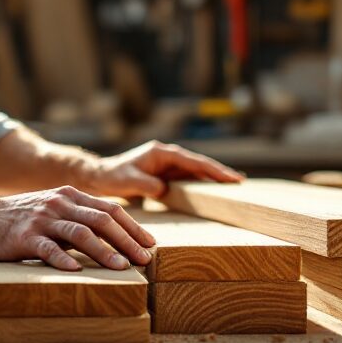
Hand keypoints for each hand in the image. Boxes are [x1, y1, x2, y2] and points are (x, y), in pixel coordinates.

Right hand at [0, 186, 155, 270]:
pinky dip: (64, 260)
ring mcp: (42, 219)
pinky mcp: (24, 237)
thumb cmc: (18, 220)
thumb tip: (110, 238)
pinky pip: (48, 248)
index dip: (133, 227)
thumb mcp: (52, 210)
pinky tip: (78, 272)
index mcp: (70, 196)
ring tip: (122, 268)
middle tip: (145, 260)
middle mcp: (59, 203)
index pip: (110, 209)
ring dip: (105, 251)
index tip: (150, 244)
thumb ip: (77, 218)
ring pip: (81, 233)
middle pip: (102, 220)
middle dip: (128, 240)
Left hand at [84, 140, 242, 199]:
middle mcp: (168, 156)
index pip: (193, 161)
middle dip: (219, 172)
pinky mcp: (166, 174)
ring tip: (234, 185)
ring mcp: (168, 165)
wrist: (100, 176)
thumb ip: (147, 184)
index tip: (230, 178)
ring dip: (213, 178)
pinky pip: (188, 178)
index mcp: (162, 153)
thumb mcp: (128, 181)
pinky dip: (202, 183)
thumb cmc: (112, 176)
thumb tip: (164, 190)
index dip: (213, 170)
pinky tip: (213, 190)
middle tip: (240, 182)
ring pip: (196, 171)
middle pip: (199, 164)